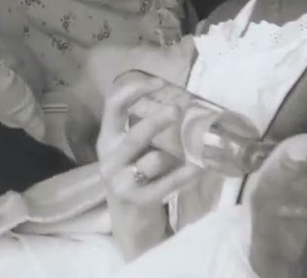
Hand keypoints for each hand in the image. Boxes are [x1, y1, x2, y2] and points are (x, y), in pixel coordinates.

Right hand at [97, 75, 202, 210]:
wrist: (128, 223)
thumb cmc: (134, 178)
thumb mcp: (128, 152)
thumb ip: (144, 130)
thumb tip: (181, 101)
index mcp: (107, 140)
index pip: (112, 107)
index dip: (133, 91)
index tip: (158, 82)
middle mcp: (109, 159)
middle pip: (134, 136)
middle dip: (156, 121)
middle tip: (178, 108)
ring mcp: (122, 182)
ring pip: (154, 161)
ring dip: (177, 154)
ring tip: (195, 150)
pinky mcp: (138, 200)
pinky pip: (168, 183)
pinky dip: (186, 174)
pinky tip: (199, 167)